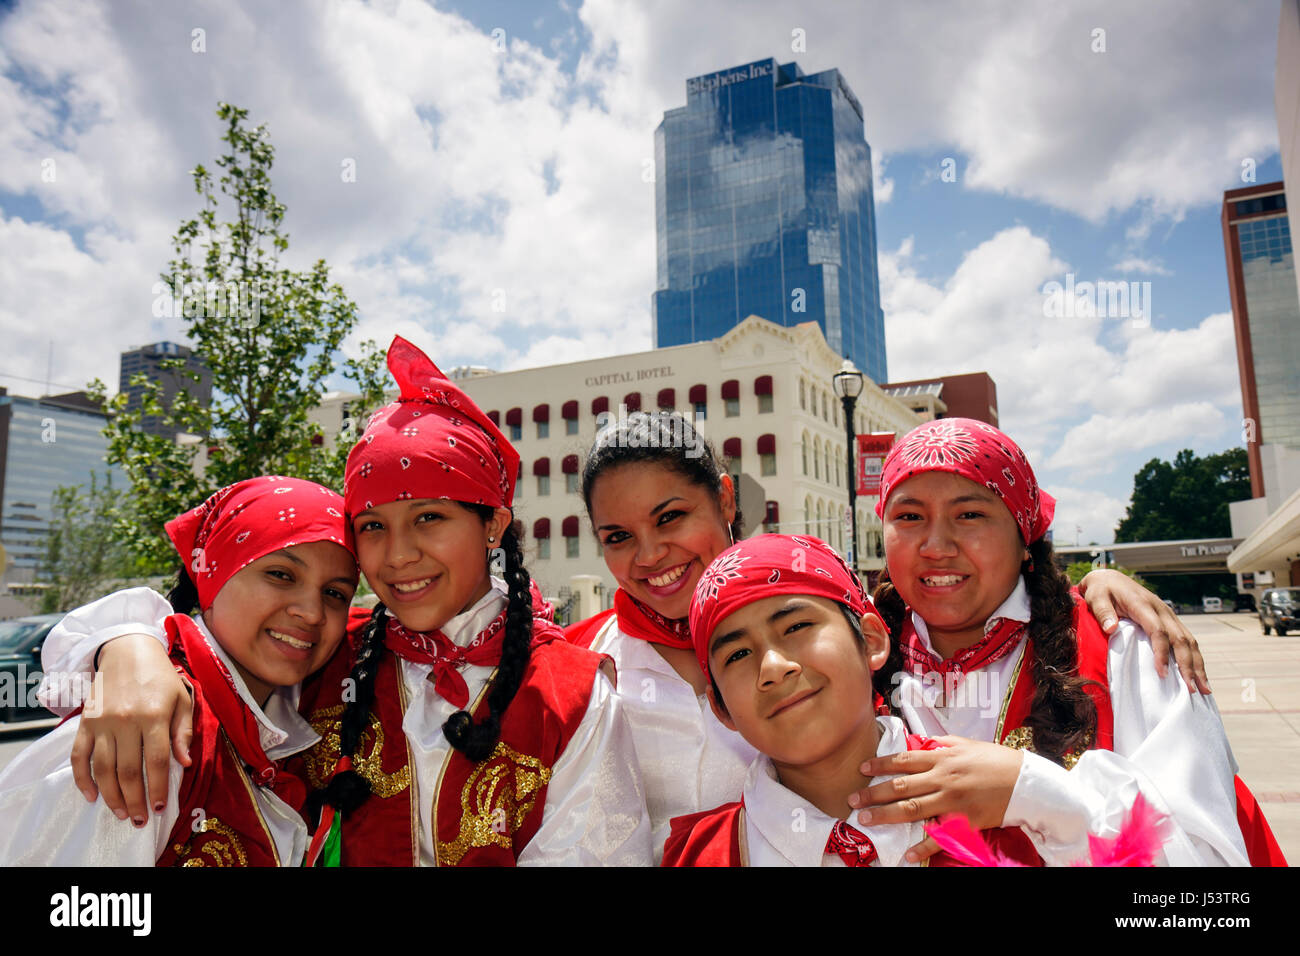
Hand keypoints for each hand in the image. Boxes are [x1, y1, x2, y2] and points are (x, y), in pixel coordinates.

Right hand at [72, 633, 192, 825]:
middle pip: (129, 770)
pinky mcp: (85, 722)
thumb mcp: (182, 698)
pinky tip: (92, 796)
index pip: (157, 761)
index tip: (161, 808)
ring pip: (104, 769)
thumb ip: (183, 731)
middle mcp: (127, 720)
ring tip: (121, 813)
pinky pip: (79, 756)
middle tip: (140, 820)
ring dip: (111, 796)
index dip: (159, 788)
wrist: (126, 650)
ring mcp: (102, 722)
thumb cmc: (160, 677)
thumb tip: (185, 763)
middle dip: (135, 800)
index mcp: (155, 714)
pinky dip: (83, 779)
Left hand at [846, 736, 1022, 861]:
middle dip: (873, 794)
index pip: (903, 760)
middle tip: (852, 800)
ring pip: (912, 810)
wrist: (1026, 782)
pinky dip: (923, 846)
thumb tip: (922, 742)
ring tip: (866, 820)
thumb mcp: (966, 744)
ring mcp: (953, 802)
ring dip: (886, 816)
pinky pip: (940, 836)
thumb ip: (941, 744)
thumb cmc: (995, 761)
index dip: (880, 765)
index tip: (862, 769)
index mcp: (942, 758)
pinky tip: (908, 853)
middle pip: (900, 787)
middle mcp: (943, 779)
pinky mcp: (965, 822)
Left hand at [1078, 569, 1209, 693]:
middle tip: (1191, 690)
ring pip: (1189, 641)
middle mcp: (1161, 610)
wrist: (1110, 578)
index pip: (1158, 630)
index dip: (1162, 652)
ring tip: (1204, 689)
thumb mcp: (1095, 597)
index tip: (1163, 673)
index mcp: (1143, 605)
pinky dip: (1195, 659)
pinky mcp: (1170, 621)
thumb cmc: (1101, 590)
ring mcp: (1168, 615)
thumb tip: (1110, 628)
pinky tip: (1199, 676)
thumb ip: (1102, 611)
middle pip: (1180, 639)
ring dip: (1198, 665)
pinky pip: (1187, 640)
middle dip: (1188, 665)